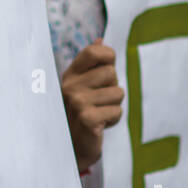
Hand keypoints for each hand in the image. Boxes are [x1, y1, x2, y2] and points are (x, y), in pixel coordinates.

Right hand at [60, 39, 123, 171]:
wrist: (69, 148)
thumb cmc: (79, 113)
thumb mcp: (81, 86)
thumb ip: (91, 63)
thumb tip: (100, 39)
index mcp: (70, 74)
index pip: (94, 51)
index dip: (108, 57)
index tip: (106, 72)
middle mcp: (70, 85)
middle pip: (111, 73)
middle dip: (112, 89)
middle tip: (99, 102)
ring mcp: (77, 102)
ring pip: (118, 93)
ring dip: (113, 106)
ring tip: (99, 114)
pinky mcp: (87, 119)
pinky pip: (117, 111)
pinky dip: (113, 120)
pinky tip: (99, 125)